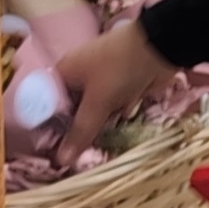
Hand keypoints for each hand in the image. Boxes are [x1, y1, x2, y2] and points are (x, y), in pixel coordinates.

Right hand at [51, 19, 175, 152]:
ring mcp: (101, 82)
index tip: (50, 152)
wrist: (160, 47)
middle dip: (75, 131)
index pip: (47, 105)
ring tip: (91, 152)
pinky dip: (114, 118)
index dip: (48, 128)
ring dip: (96, 127)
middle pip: (71, 110)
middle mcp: (79, 77)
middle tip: (72, 159)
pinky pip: (111, 108)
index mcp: (64, 73)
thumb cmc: (119, 69)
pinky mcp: (121, 87)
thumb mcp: (97, 102)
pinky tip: (112, 135)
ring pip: (93, 112)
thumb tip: (61, 161)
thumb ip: (80, 131)